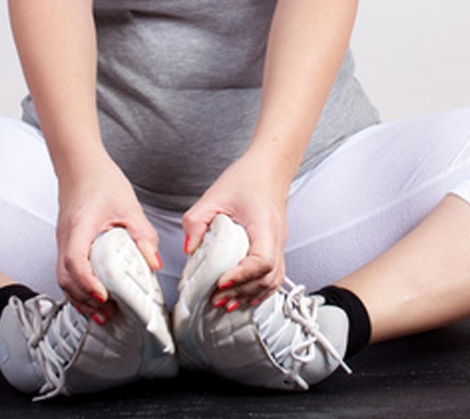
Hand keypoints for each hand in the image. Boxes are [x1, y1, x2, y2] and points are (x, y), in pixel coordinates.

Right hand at [55, 151, 160, 319]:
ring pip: (63, 277)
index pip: (75, 262)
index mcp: (80, 226)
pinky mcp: (66, 241)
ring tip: (103, 311)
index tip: (104, 297)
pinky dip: (78, 286)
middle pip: (65, 277)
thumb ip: (142, 235)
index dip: (88, 283)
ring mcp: (62, 240)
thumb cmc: (100, 179)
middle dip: (84, 299)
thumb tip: (153, 263)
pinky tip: (94, 293)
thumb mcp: (129, 206)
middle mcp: (66, 236)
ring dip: (80, 297)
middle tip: (108, 312)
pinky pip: (66, 270)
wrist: (80, 163)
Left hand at [182, 153, 290, 306]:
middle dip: (242, 292)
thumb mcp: (215, 195)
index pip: (262, 260)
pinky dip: (258, 289)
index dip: (242, 276)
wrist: (269, 166)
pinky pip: (273, 275)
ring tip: (226, 302)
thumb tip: (189, 249)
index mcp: (264, 225)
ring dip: (251, 295)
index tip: (222, 281)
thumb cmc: (248, 177)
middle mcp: (276, 238)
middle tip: (216, 299)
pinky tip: (243, 295)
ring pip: (273, 281)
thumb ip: (197, 221)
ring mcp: (279, 244)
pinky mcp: (275, 246)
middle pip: (268, 278)